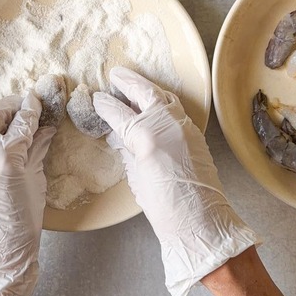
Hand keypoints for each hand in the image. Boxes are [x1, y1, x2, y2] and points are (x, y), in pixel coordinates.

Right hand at [93, 67, 257, 295]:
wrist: (199, 220)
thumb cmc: (163, 205)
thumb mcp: (136, 177)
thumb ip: (127, 150)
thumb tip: (120, 135)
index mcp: (145, 135)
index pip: (118, 112)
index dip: (104, 105)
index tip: (96, 99)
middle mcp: (166, 123)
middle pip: (144, 93)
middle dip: (128, 82)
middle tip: (115, 75)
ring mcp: (184, 126)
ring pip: (164, 97)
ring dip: (148, 89)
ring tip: (134, 85)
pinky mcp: (195, 134)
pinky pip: (176, 109)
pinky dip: (163, 102)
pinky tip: (154, 106)